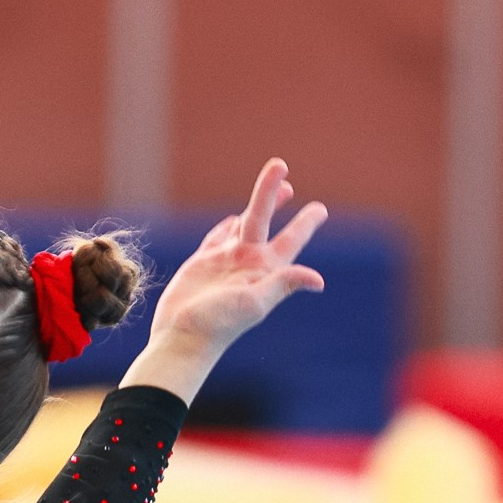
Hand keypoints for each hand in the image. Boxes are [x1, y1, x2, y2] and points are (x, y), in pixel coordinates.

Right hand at [124, 158, 325, 403]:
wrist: (183, 337)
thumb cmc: (220, 324)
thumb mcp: (255, 302)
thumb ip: (282, 284)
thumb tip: (318, 280)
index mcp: (265, 269)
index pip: (290, 240)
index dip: (305, 224)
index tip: (320, 209)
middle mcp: (248, 262)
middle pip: (264, 218)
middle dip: (273, 192)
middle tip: (282, 165)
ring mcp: (225, 261)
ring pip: (244, 222)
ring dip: (259, 202)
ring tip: (275, 182)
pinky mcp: (202, 264)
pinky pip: (217, 238)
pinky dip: (225, 227)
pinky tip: (232, 220)